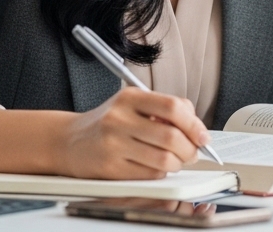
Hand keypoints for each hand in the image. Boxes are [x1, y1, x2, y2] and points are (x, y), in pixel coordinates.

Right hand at [52, 87, 209, 179]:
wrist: (69, 141)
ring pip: (163, 159)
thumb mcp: (132, 104)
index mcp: (130, 97)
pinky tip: (154, 167)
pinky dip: (159, 173)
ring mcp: (113, 143)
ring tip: (174, 161)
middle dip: (190, 150)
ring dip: (177, 164)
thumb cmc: (108, 123)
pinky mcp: (110, 167)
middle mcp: (120, 118)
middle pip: (171, 137)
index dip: (194, 124)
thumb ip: (163, 110)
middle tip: (192, 153)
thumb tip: (197, 129)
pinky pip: (149, 175)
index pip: (173, 107)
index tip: (203, 137)